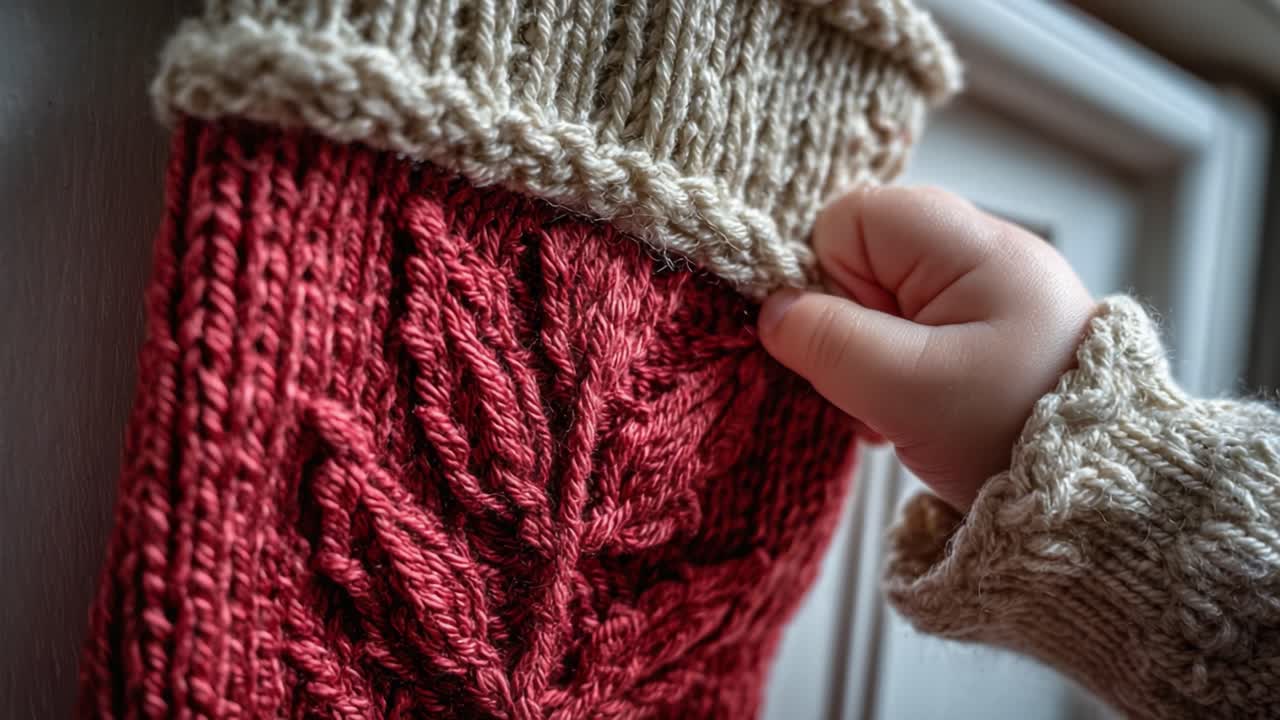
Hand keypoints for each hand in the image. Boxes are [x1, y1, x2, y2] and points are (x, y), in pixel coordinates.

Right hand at [758, 187, 1095, 510]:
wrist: (1102, 496)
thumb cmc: (1014, 432)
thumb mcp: (907, 388)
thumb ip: (828, 339)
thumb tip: (771, 310)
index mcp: (968, 246)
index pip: (849, 219)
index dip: (825, 277)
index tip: (844, 342)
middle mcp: (979, 255)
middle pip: (860, 263)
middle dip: (848, 329)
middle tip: (875, 387)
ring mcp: (983, 296)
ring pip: (879, 306)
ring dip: (871, 361)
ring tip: (900, 409)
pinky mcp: (985, 335)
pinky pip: (909, 335)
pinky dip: (897, 376)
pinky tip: (914, 414)